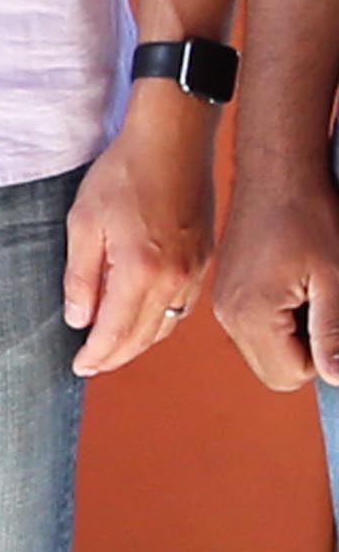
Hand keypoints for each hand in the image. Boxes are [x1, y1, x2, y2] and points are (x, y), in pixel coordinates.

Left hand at [65, 92, 216, 373]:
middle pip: (145, 336)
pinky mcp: (204, 260)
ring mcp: (195, 272)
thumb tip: (78, 320)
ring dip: (139, 342)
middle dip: (116, 355)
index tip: (78, 367)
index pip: (117, 332)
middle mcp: (175, 281)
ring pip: (167, 325)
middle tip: (91, 364)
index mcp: (141, 273)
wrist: (171, 142)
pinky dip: (161, 321)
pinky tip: (143, 318)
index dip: (97, 355)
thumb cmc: (122, 176)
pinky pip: (182, 306)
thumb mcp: (83, 223)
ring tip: (112, 348)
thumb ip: (80, 276)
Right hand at [215, 163, 338, 390]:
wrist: (277, 173)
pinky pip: (256, 327)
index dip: (324, 357)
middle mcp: (228, 313)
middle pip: (275, 369)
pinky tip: (294, 285)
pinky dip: (280, 318)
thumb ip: (333, 334)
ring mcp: (225, 302)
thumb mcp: (335, 278)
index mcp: (250, 314)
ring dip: (294, 334)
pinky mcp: (229, 290)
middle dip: (307, 350)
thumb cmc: (308, 216)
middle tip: (322, 305)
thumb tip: (337, 378)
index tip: (330, 317)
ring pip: (266, 350)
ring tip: (309, 291)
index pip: (290, 375)